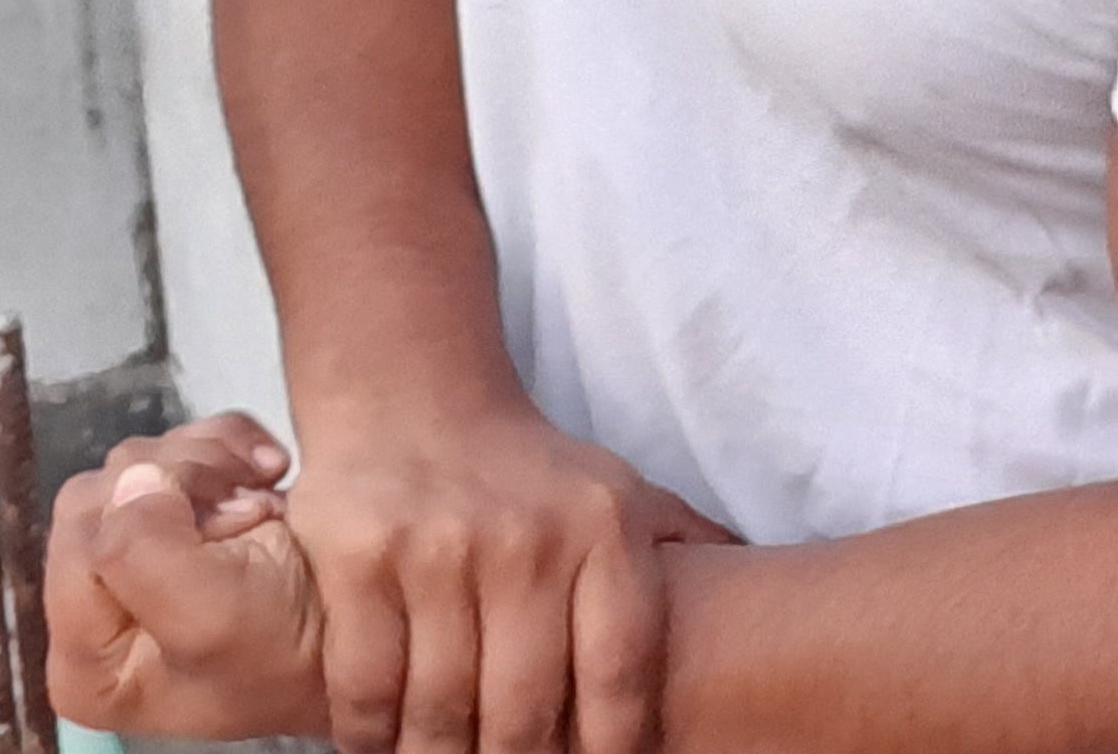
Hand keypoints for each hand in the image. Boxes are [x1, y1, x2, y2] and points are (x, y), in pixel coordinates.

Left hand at [47, 415, 332, 743]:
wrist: (380, 636)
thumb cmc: (300, 650)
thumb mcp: (213, 619)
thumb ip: (144, 554)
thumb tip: (132, 479)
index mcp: (87, 656)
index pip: (78, 536)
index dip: (154, 512)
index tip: (236, 524)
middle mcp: (102, 605)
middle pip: (104, 491)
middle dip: (186, 483)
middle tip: (255, 510)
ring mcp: (143, 556)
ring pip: (143, 461)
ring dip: (217, 464)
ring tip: (269, 500)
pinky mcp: (185, 517)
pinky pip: (185, 446)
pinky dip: (234, 445)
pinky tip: (271, 473)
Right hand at [284, 397, 736, 753]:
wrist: (415, 398)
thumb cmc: (529, 471)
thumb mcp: (621, 494)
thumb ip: (683, 547)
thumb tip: (757, 593)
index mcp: (604, 528)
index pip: (622, 672)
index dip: (618, 747)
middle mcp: (528, 539)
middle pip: (525, 713)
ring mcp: (440, 548)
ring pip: (440, 713)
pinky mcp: (359, 558)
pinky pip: (366, 689)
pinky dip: (370, 738)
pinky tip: (383, 746)